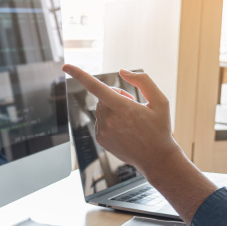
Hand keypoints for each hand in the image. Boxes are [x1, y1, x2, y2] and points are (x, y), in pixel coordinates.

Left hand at [65, 66, 180, 175]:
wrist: (156, 158)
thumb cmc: (160, 128)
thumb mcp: (160, 101)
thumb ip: (143, 81)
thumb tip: (122, 72)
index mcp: (122, 108)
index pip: (96, 86)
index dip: (79, 74)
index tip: (65, 66)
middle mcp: (109, 120)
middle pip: (103, 96)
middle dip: (116, 96)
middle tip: (134, 106)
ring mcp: (103, 131)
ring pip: (101, 108)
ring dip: (113, 108)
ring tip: (131, 120)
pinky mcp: (100, 139)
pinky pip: (100, 121)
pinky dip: (110, 120)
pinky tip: (125, 130)